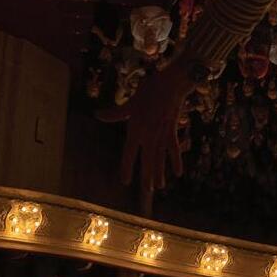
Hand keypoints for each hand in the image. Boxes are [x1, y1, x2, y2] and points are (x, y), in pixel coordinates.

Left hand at [95, 62, 192, 190]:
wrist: (170, 84)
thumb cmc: (149, 90)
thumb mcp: (130, 103)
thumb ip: (115, 113)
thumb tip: (97, 114)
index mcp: (135, 129)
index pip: (129, 153)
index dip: (127, 168)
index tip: (125, 181)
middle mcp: (148, 135)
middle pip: (147, 160)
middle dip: (147, 176)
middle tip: (147, 191)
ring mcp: (161, 134)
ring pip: (160, 158)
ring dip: (160, 173)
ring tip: (160, 187)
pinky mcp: (172, 131)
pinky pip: (174, 150)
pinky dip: (176, 161)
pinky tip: (178, 173)